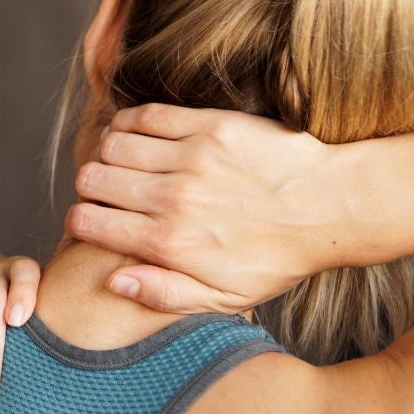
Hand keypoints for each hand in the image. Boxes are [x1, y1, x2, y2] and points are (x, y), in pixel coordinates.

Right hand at [68, 104, 346, 313]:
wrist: (332, 208)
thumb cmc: (276, 258)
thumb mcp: (224, 298)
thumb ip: (163, 294)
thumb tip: (112, 282)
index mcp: (169, 245)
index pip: (88, 223)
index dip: (81, 221)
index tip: (92, 220)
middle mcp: (174, 200)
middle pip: (92, 180)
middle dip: (89, 187)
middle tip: (106, 191)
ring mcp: (191, 159)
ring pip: (112, 145)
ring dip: (108, 153)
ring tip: (122, 162)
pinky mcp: (210, 126)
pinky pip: (145, 115)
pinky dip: (129, 122)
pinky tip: (136, 134)